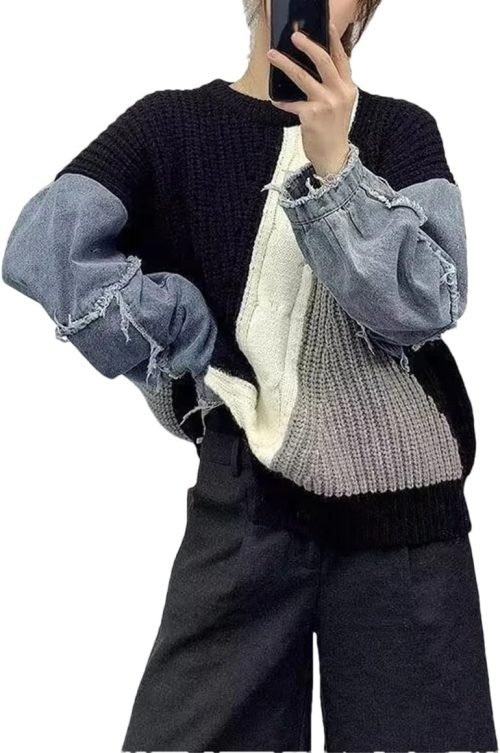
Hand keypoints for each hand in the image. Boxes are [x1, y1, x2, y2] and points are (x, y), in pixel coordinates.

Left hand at [267, 22, 357, 176]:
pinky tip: (275, 100)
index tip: (325, 26)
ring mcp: (326, 104)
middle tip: (294, 36)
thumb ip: (332, 86)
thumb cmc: (333, 131)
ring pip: (303, 77)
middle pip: (323, 60)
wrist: (334, 157)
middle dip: (308, 45)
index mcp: (348, 88)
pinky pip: (292, 103)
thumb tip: (313, 68)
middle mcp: (339, 93)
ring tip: (272, 55)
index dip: (334, 40)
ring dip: (285, 64)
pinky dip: (282, 102)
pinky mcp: (311, 115)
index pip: (341, 58)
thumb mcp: (340, 105)